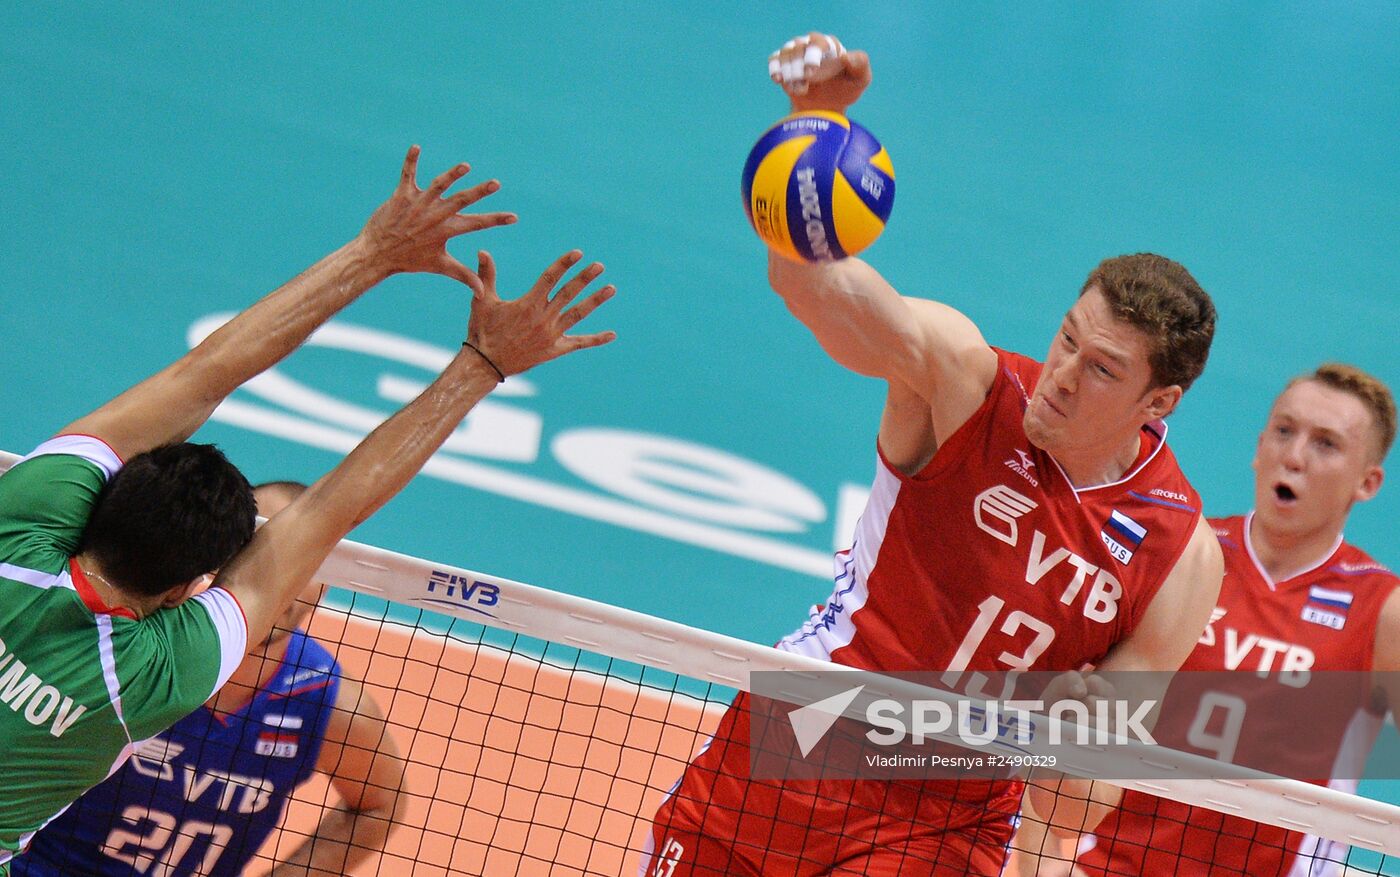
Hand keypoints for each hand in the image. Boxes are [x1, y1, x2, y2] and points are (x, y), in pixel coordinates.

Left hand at [357, 145, 516, 278]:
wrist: (377, 254)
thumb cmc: (410, 260)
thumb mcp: (440, 266)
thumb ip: (464, 275)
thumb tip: (482, 293)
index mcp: (446, 230)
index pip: (476, 224)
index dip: (496, 220)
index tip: (514, 217)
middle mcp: (435, 215)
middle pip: (461, 201)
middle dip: (479, 192)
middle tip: (496, 183)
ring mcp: (418, 204)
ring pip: (438, 185)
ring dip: (452, 175)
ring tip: (465, 166)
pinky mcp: (402, 195)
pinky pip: (407, 175)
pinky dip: (411, 161)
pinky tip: (417, 147)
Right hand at [463, 250, 616, 375]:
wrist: (486, 364)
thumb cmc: (482, 330)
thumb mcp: (482, 300)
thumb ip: (486, 275)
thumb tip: (482, 250)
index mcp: (528, 304)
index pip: (550, 278)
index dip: (564, 264)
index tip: (578, 253)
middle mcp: (543, 318)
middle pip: (568, 293)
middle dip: (585, 278)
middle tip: (599, 266)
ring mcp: (551, 334)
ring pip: (578, 314)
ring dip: (595, 300)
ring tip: (611, 288)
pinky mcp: (554, 350)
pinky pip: (578, 343)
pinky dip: (596, 339)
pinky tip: (612, 334)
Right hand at [768, 32, 871, 113]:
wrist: (826, 108)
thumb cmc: (845, 90)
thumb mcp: (860, 79)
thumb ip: (860, 65)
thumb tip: (845, 57)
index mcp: (829, 45)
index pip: (818, 42)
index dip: (812, 55)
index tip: (811, 72)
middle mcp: (810, 45)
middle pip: (797, 46)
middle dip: (798, 65)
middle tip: (803, 80)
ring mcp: (795, 55)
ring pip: (785, 54)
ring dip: (789, 72)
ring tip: (800, 90)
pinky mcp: (783, 65)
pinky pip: (775, 61)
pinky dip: (775, 70)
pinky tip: (779, 80)